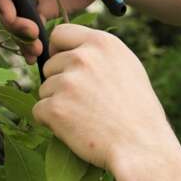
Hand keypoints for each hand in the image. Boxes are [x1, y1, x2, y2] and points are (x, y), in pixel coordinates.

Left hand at [32, 23, 174, 172]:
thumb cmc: (139, 112)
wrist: (141, 147)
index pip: (60, 33)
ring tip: (85, 118)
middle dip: (59, 83)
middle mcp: (82, 57)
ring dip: (57, 103)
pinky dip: (51, 122)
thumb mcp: (128, 68)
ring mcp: (67, 82)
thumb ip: (100, 55)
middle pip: (50, 65)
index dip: (58, 50)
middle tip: (84, 103)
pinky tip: (75, 129)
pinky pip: (38, 111)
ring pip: (44, 89)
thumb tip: (72, 52)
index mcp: (102, 43)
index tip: (63, 65)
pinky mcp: (55, 108)